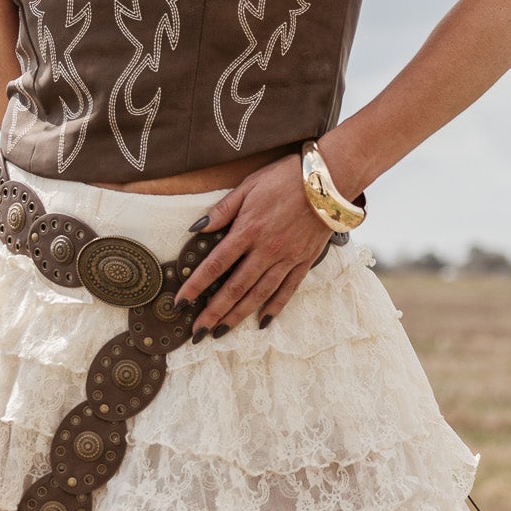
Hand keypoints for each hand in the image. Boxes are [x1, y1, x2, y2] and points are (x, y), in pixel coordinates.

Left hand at [177, 154, 331, 335]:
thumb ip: (223, 210)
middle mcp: (266, 250)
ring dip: (238, 315)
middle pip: (235, 287)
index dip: (196, 285)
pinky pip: (287, 290)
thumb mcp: (249, 185)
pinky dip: (274, 308)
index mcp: (248, 230)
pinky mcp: (304, 262)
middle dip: (214, 312)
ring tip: (222, 332)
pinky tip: (262, 321)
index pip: (216, 264)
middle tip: (198, 332)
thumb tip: (197, 228)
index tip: (181, 302)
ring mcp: (287, 259)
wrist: (329, 180)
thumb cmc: (286, 177)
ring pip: (259, 294)